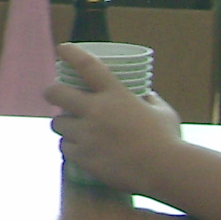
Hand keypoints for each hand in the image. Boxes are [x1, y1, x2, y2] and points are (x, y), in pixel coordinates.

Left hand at [42, 44, 181, 189]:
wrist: (165, 170)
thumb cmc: (168, 140)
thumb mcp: (163, 112)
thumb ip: (151, 101)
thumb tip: (146, 96)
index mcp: (115, 94)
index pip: (87, 66)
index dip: (72, 54)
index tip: (62, 48)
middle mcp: (96, 111)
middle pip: (56, 93)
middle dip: (52, 92)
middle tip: (55, 95)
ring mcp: (87, 134)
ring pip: (57, 123)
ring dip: (64, 124)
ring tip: (73, 128)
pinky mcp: (83, 156)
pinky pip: (65, 147)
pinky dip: (71, 147)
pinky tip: (80, 149)